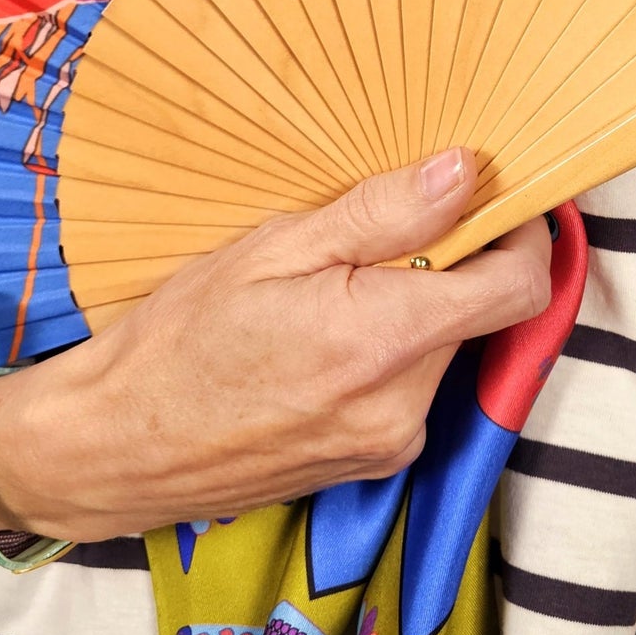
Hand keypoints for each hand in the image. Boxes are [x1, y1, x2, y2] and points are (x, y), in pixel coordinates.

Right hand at [0, 148, 551, 541]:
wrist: (114, 447)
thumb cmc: (180, 339)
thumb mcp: (275, 248)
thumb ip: (383, 213)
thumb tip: (465, 172)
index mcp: (384, 342)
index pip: (517, 287)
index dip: (521, 235)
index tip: (497, 199)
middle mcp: (404, 407)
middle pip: (480, 313)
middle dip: (453, 264)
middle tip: (386, 231)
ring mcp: (391, 443)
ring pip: (446, 347)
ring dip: (417, 308)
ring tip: (335, 289)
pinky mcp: (375, 462)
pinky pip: (414, 385)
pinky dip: (392, 348)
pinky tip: (325, 335)